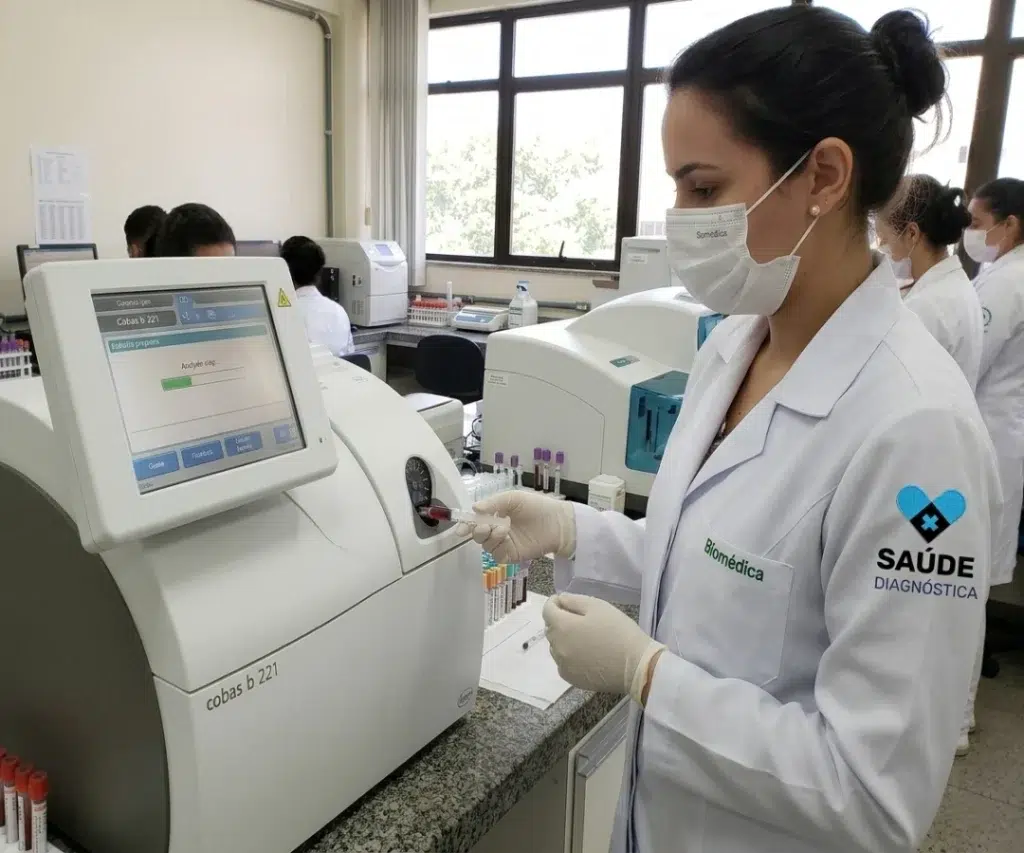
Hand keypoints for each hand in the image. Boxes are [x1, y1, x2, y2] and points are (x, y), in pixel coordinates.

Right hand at [456, 490, 575, 563]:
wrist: (558, 522)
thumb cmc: (538, 506)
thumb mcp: (514, 498)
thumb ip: (493, 503)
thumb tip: (474, 508)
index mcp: (497, 515)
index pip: (476, 521)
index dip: (466, 525)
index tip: (460, 528)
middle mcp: (498, 530)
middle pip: (478, 536)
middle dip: (477, 531)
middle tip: (485, 526)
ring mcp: (505, 544)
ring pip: (486, 546)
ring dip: (490, 537)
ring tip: (503, 529)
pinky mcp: (512, 555)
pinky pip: (497, 555)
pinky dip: (498, 547)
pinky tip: (506, 538)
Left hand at [542, 593, 664, 702]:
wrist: (636, 666)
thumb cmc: (619, 631)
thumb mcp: (598, 606)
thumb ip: (574, 600)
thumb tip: (560, 600)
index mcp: (562, 627)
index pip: (547, 610)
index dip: (555, 602)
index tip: (565, 601)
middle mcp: (557, 647)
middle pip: (550, 628)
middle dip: (559, 620)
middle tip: (579, 618)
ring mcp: (563, 665)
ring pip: (556, 646)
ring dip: (563, 639)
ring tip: (583, 637)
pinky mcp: (571, 679)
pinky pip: (562, 662)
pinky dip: (568, 656)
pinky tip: (584, 654)